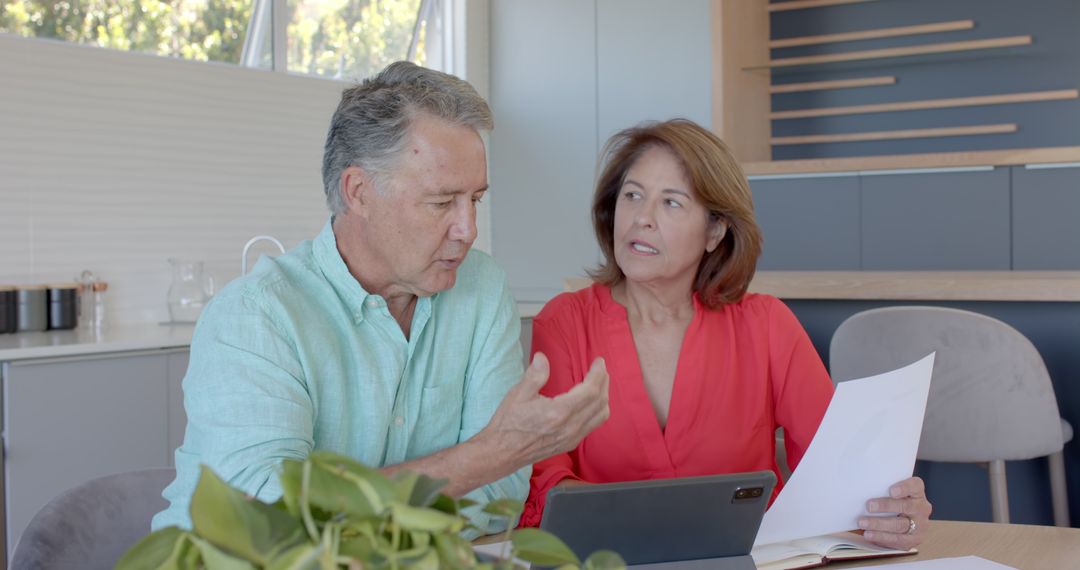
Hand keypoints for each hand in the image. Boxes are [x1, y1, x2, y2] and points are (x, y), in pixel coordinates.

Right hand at [476, 352, 609, 467]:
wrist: (502, 452)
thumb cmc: (508, 423)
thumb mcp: (518, 394)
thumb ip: (534, 375)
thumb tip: (542, 358)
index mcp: (559, 412)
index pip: (590, 391)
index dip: (598, 374)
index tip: (599, 362)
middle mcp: (571, 427)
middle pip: (600, 402)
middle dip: (604, 382)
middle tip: (600, 369)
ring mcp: (572, 437)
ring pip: (601, 416)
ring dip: (604, 397)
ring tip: (599, 383)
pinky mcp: (570, 444)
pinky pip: (593, 425)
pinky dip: (598, 410)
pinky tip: (591, 403)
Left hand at [858, 477, 931, 549]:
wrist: (907, 522)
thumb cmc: (894, 503)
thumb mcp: (891, 493)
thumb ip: (882, 489)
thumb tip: (859, 487)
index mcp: (917, 493)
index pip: (915, 486)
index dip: (904, 488)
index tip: (891, 491)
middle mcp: (921, 508)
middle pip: (906, 506)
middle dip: (886, 506)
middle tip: (869, 506)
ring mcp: (920, 525)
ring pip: (900, 525)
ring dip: (879, 524)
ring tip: (863, 523)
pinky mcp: (914, 540)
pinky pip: (897, 540)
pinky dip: (881, 537)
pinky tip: (869, 534)